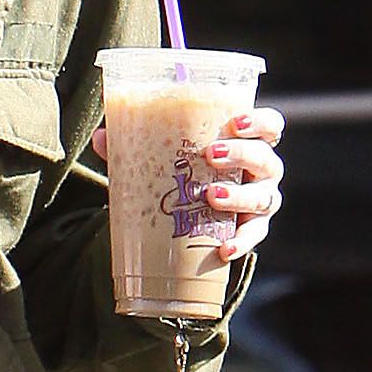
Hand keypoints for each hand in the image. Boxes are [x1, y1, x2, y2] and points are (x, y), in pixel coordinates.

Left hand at [90, 106, 285, 260]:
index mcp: (247, 143)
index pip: (270, 125)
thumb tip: (101, 137)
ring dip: (239, 196)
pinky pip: (253, 237)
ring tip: (210, 197)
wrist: (190, 218)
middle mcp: (261, 171)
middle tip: (211, 155)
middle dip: (242, 154)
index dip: (259, 122)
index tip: (234, 122)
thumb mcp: (165, 157)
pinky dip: (240, 243)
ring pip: (263, 198)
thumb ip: (137, 144)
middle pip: (266, 159)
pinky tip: (223, 250)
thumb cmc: (185, 174)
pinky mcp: (252, 231)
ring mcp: (260, 201)